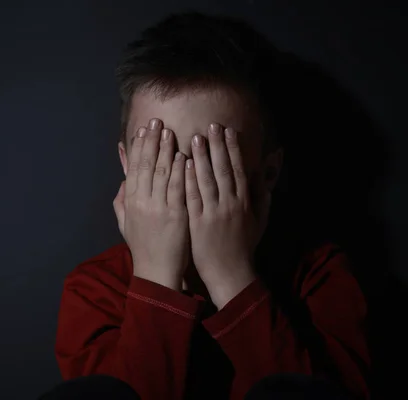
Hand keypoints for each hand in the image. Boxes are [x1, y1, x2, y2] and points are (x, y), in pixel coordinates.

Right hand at [113, 118, 190, 290]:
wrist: (156, 271)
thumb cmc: (142, 247)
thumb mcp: (125, 224)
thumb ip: (121, 202)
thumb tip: (122, 182)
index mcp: (130, 202)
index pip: (134, 168)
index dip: (138, 147)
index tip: (142, 130)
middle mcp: (142, 201)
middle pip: (146, 165)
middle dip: (151, 141)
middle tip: (156, 121)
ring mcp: (159, 207)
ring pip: (161, 172)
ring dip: (165, 149)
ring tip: (169, 130)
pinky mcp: (176, 215)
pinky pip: (177, 187)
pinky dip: (179, 170)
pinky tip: (183, 155)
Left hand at [185, 123, 270, 308]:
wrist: (230, 272)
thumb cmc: (244, 245)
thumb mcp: (260, 220)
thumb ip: (263, 195)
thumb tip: (265, 173)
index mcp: (245, 201)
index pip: (238, 169)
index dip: (233, 149)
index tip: (228, 130)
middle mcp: (230, 204)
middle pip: (223, 169)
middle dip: (217, 146)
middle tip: (211, 126)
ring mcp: (214, 212)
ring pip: (207, 180)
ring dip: (202, 157)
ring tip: (195, 138)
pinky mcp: (198, 222)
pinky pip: (193, 197)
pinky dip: (189, 179)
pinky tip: (184, 164)